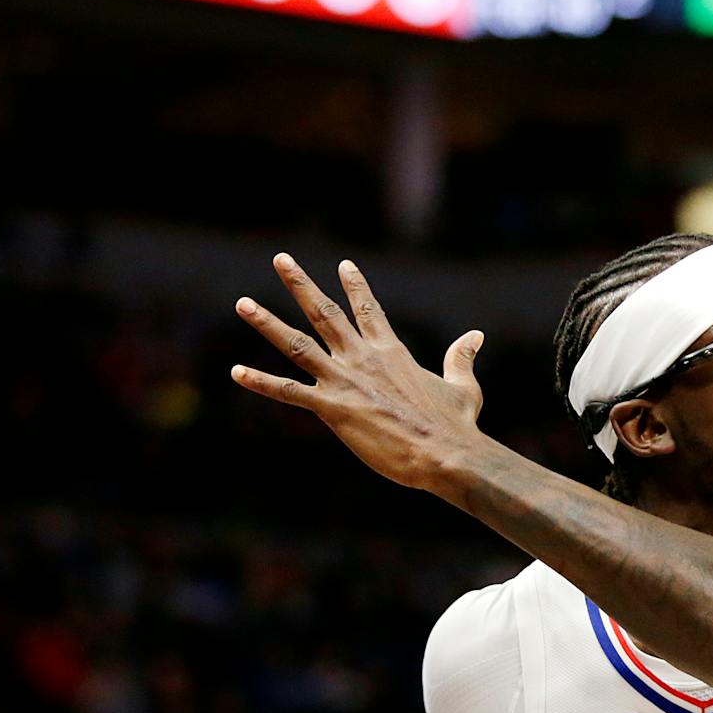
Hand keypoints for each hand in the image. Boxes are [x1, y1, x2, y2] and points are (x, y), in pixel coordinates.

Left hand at [230, 255, 486, 494]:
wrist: (446, 453)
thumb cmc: (456, 425)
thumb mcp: (463, 386)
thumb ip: (461, 358)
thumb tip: (476, 335)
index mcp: (391, 352)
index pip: (369, 309)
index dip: (355, 286)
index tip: (344, 264)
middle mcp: (363, 358)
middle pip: (324, 312)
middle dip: (300, 284)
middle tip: (280, 259)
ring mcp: (345, 381)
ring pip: (297, 344)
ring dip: (267, 323)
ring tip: (243, 303)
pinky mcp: (333, 409)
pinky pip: (289, 392)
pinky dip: (261, 382)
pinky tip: (236, 371)